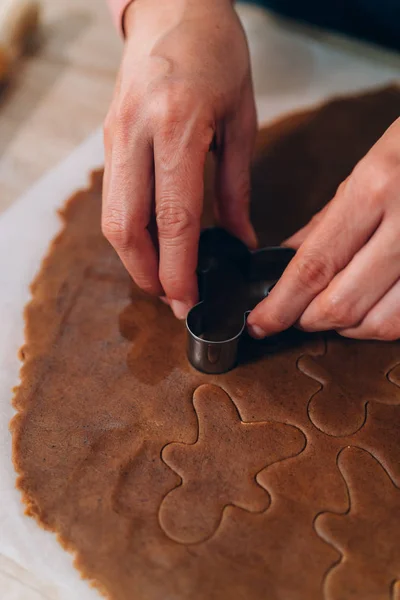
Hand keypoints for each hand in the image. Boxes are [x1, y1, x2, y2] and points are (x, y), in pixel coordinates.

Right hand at [103, 0, 256, 318]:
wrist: (172, 5)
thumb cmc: (216, 54)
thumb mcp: (241, 120)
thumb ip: (237, 187)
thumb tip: (240, 240)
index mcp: (178, 126)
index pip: (173, 218)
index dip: (179, 268)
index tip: (188, 300)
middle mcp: (136, 133)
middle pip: (126, 226)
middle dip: (147, 273)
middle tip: (173, 298)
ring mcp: (114, 135)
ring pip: (111, 217)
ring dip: (134, 257)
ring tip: (163, 277)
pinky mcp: (107, 138)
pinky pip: (114, 197)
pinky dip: (130, 229)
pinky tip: (152, 242)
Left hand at [247, 117, 399, 340]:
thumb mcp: (370, 167)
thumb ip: (328, 219)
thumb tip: (290, 256)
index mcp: (376, 188)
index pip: (314, 264)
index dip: (281, 303)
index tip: (260, 321)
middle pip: (342, 303)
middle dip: (307, 318)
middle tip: (294, 314)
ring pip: (380, 323)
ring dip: (346, 326)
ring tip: (332, 309)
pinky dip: (381, 323)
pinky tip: (370, 307)